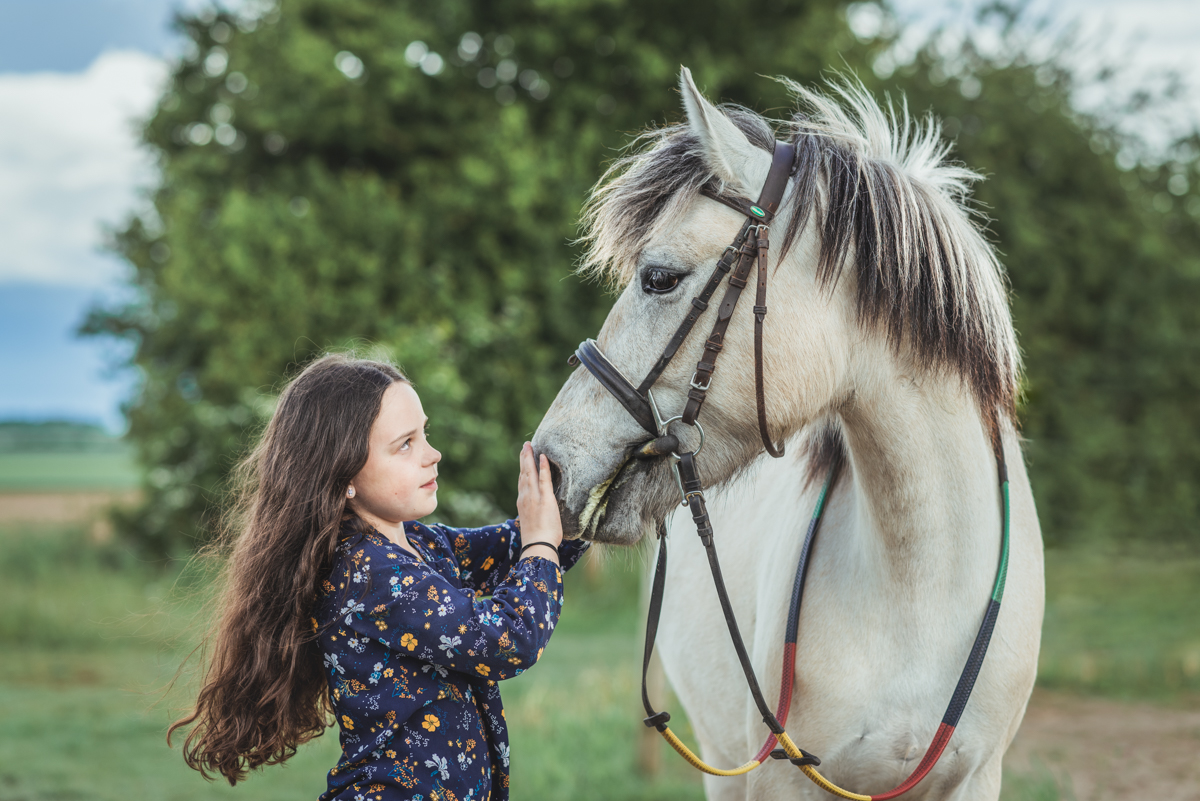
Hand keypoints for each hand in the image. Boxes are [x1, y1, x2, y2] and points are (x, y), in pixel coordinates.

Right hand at [516, 442, 562, 562]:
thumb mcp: (533, 523)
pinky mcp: (545, 499)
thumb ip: (535, 514)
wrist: (538, 546)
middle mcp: (526, 497)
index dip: (523, 469)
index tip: (523, 458)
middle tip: (525, 445)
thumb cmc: (538, 539)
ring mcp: (534, 497)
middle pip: (523, 473)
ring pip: (530, 473)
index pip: (522, 482)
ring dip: (530, 457)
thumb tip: (539, 514)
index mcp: (523, 503)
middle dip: (524, 458)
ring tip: (529, 446)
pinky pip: (544, 479)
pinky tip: (542, 456)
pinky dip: (543, 467)